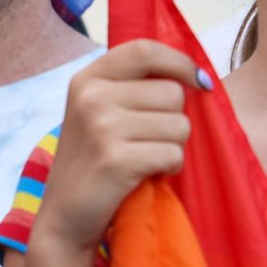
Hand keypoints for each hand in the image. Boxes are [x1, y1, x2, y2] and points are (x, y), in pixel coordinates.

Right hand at [35, 40, 204, 255]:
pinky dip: (169, 167)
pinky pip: (174, 153)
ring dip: (173, 146)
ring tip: (143, 158)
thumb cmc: (96, 161)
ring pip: (179, 125)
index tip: (200, 83)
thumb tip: (200, 77)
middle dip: (174, 120)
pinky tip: (146, 174)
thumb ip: (136, 87)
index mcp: (87, 79)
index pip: (145, 49)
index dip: (181, 63)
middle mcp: (91, 96)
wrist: (66, 217)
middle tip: (147, 142)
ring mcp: (101, 126)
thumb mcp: (101, 112)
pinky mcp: (115, 158)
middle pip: (173, 93)